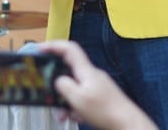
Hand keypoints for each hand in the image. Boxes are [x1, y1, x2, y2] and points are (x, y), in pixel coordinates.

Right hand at [35, 40, 156, 129]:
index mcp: (86, 71)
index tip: (40, 49)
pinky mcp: (100, 97)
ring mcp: (97, 86)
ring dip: (66, 101)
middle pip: (68, 72)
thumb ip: (64, 86)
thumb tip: (58, 80)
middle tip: (48, 96)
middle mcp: (92, 75)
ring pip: (74, 89)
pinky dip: (76, 107)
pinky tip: (79, 117)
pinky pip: (82, 99)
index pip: (69, 49)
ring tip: (65, 115)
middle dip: (56, 86)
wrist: (127, 123)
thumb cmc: (106, 111)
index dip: (53, 46)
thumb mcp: (78, 98)